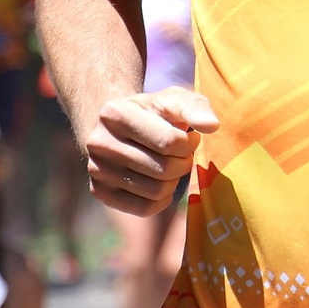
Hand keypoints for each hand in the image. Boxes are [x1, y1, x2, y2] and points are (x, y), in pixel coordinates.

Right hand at [84, 86, 217, 216]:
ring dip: (174, 181)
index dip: (189, 144)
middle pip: (163, 169)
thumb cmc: (153, 112)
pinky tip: (160, 182)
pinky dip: (162, 199)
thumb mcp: (174, 99)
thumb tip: (212, 125)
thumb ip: (195, 107)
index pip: (168, 142)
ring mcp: (96, 169)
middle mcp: (98, 142)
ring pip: (156, 191)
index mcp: (114, 112)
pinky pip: (144, 208)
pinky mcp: (99, 192)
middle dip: (184, 163)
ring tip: (171, 165)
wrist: (119, 127)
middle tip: (183, 154)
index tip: (190, 137)